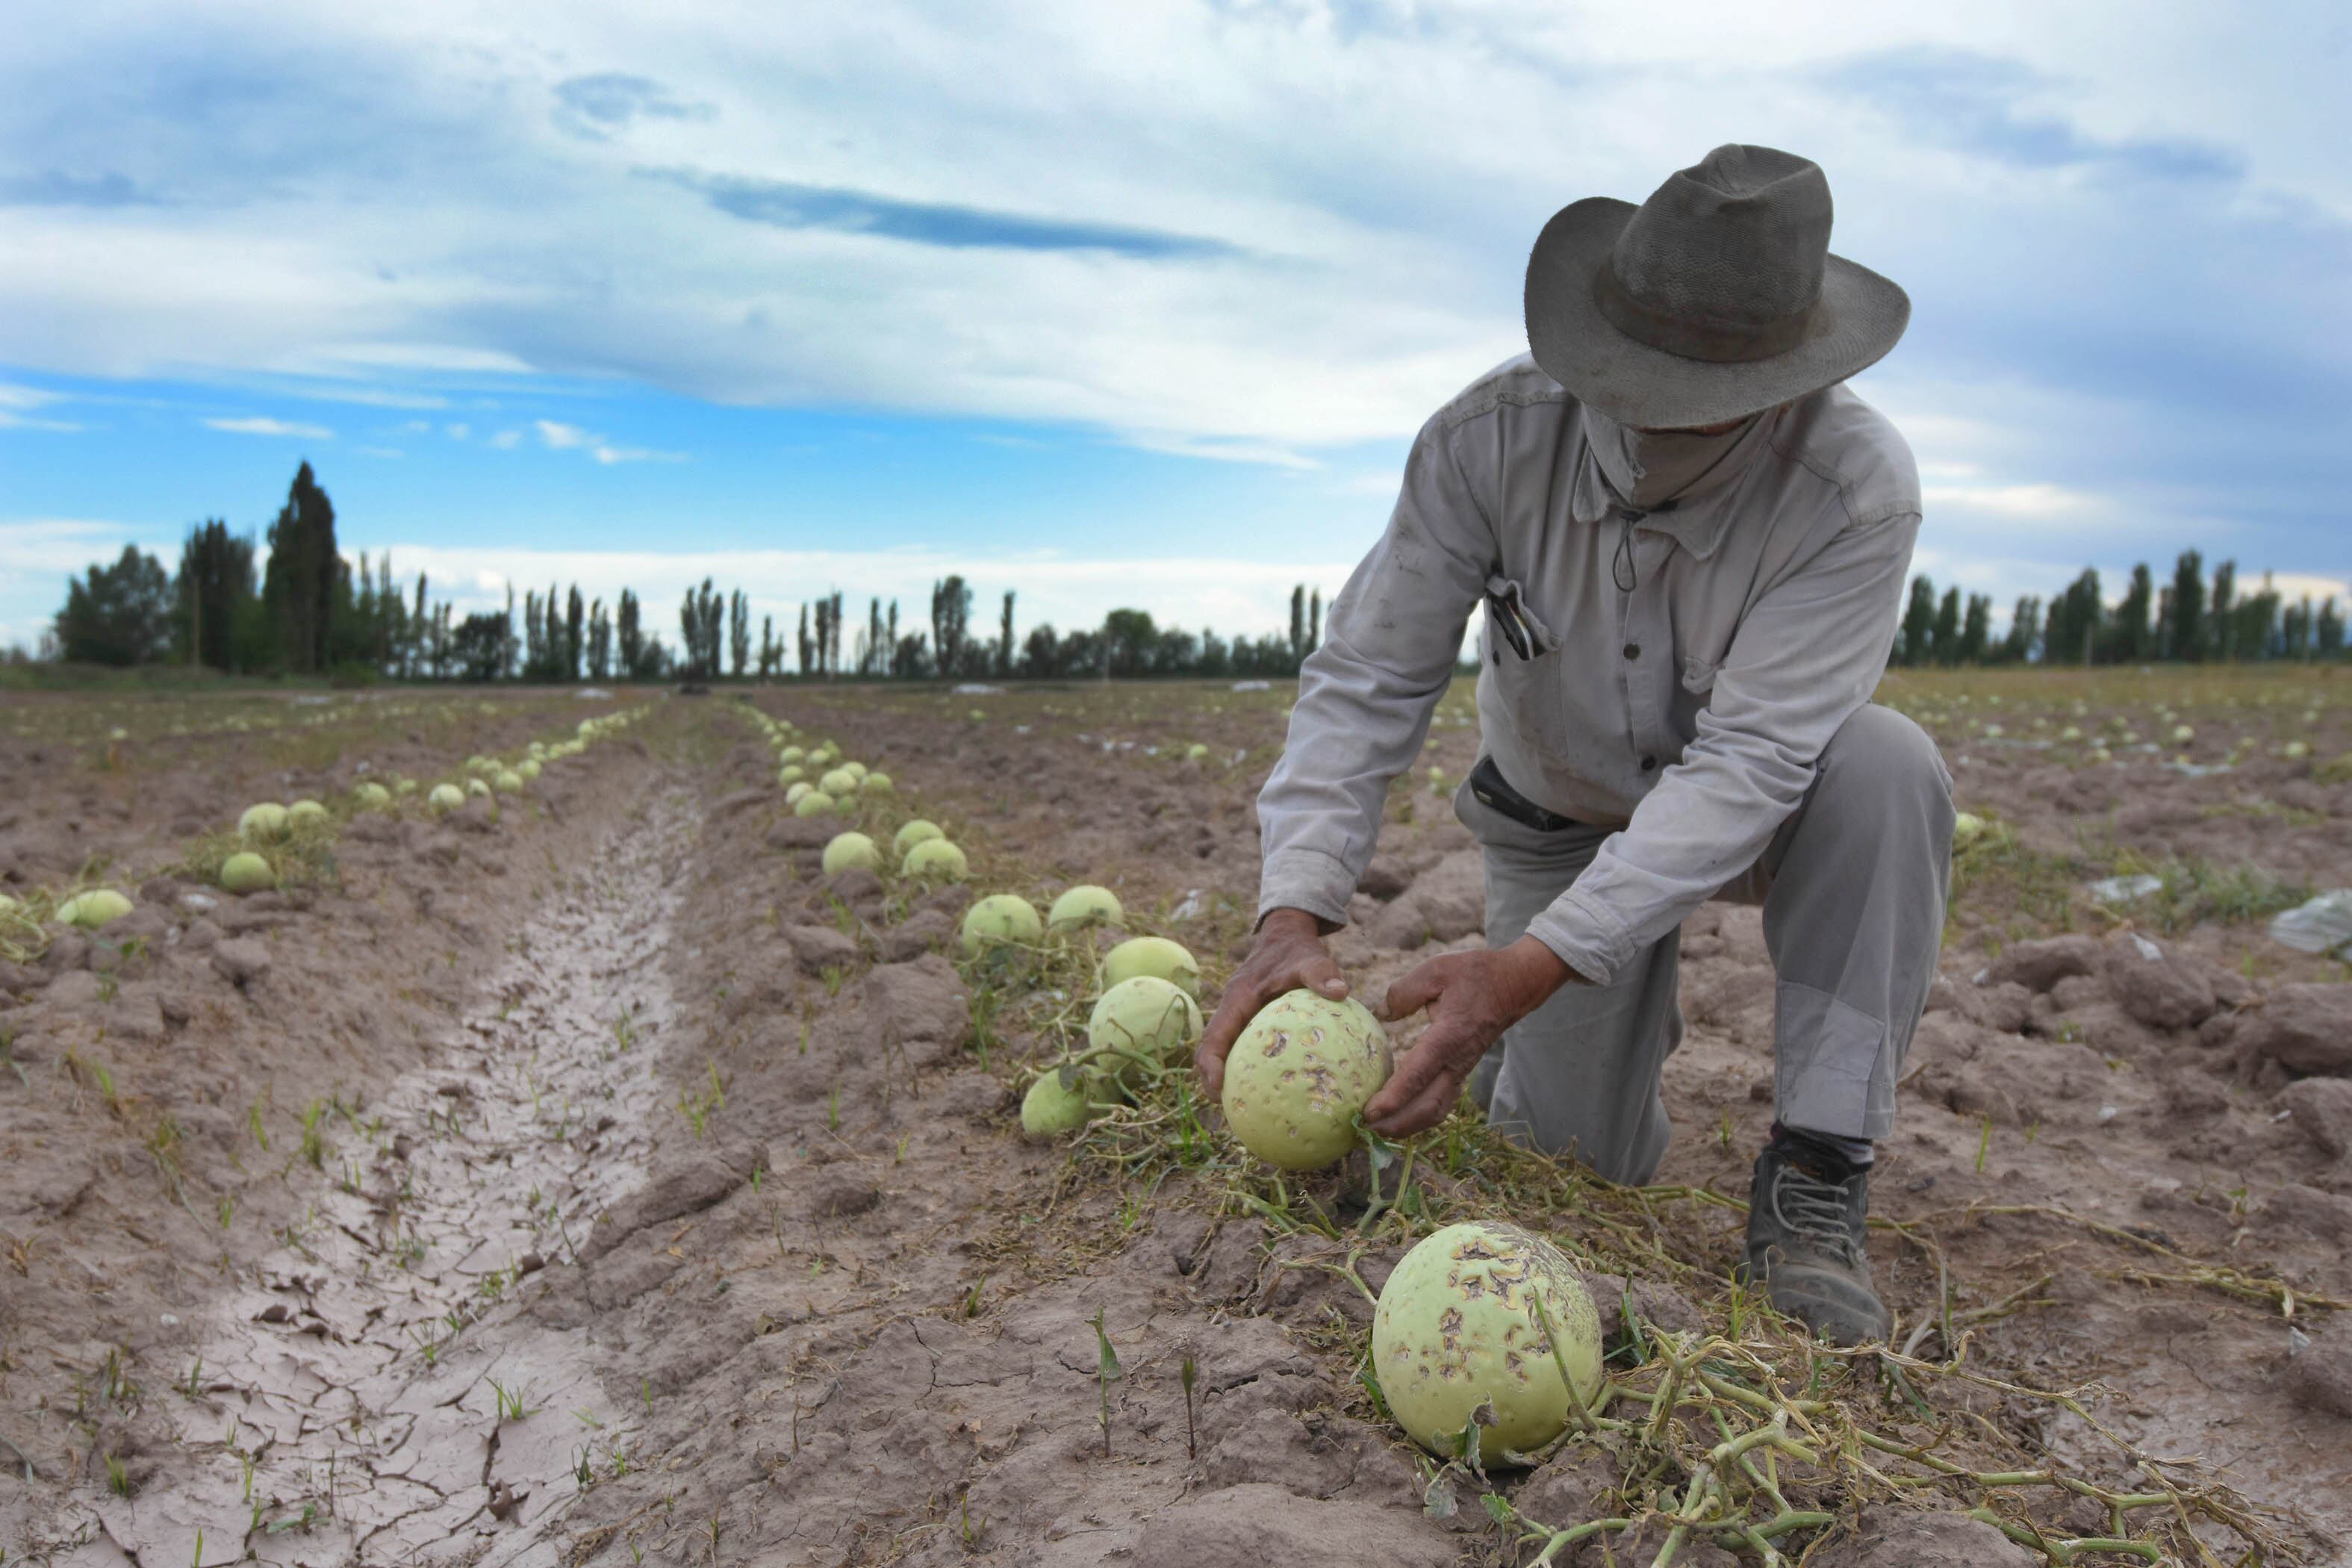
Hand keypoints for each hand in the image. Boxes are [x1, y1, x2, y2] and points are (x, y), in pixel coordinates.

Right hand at [1196, 908, 1346, 1096]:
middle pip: (1212, 1052)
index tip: (1217, 1089)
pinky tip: (1276, 1089)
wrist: (1287, 936)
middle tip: (1230, 1110)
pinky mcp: (1251, 1023)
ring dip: (1230, 1078)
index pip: (1213, 1037)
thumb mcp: (1310, 958)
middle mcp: (1233, 1012)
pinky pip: (1244, 1050)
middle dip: (1214, 1082)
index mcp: (1237, 999)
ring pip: (1225, 1053)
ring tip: (1248, 1109)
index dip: (1210, 1065)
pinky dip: (1251, 1070)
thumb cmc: (1296, 949)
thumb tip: (1340, 992)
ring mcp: (1240, 1019)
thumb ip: (1321, 974)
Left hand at [1363, 937, 1574, 1137]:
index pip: (1418, 1074)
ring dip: (1408, 1125)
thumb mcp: (1437, 970)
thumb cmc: (1475, 974)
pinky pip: (1441, 1102)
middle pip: (1428, 1105)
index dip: (1394, 1096)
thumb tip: (1383, 1013)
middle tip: (1365, 1129)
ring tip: (1377, 1131)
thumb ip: (1404, 991)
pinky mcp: (1461, 1072)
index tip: (1370, 1111)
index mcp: (1449, 1035)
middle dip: (1397, 1123)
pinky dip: (1419, 1116)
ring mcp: (1462, 1069)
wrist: (1514, 985)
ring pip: (1436, 1110)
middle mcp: (1457, 1060)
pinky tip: (1398, 1118)